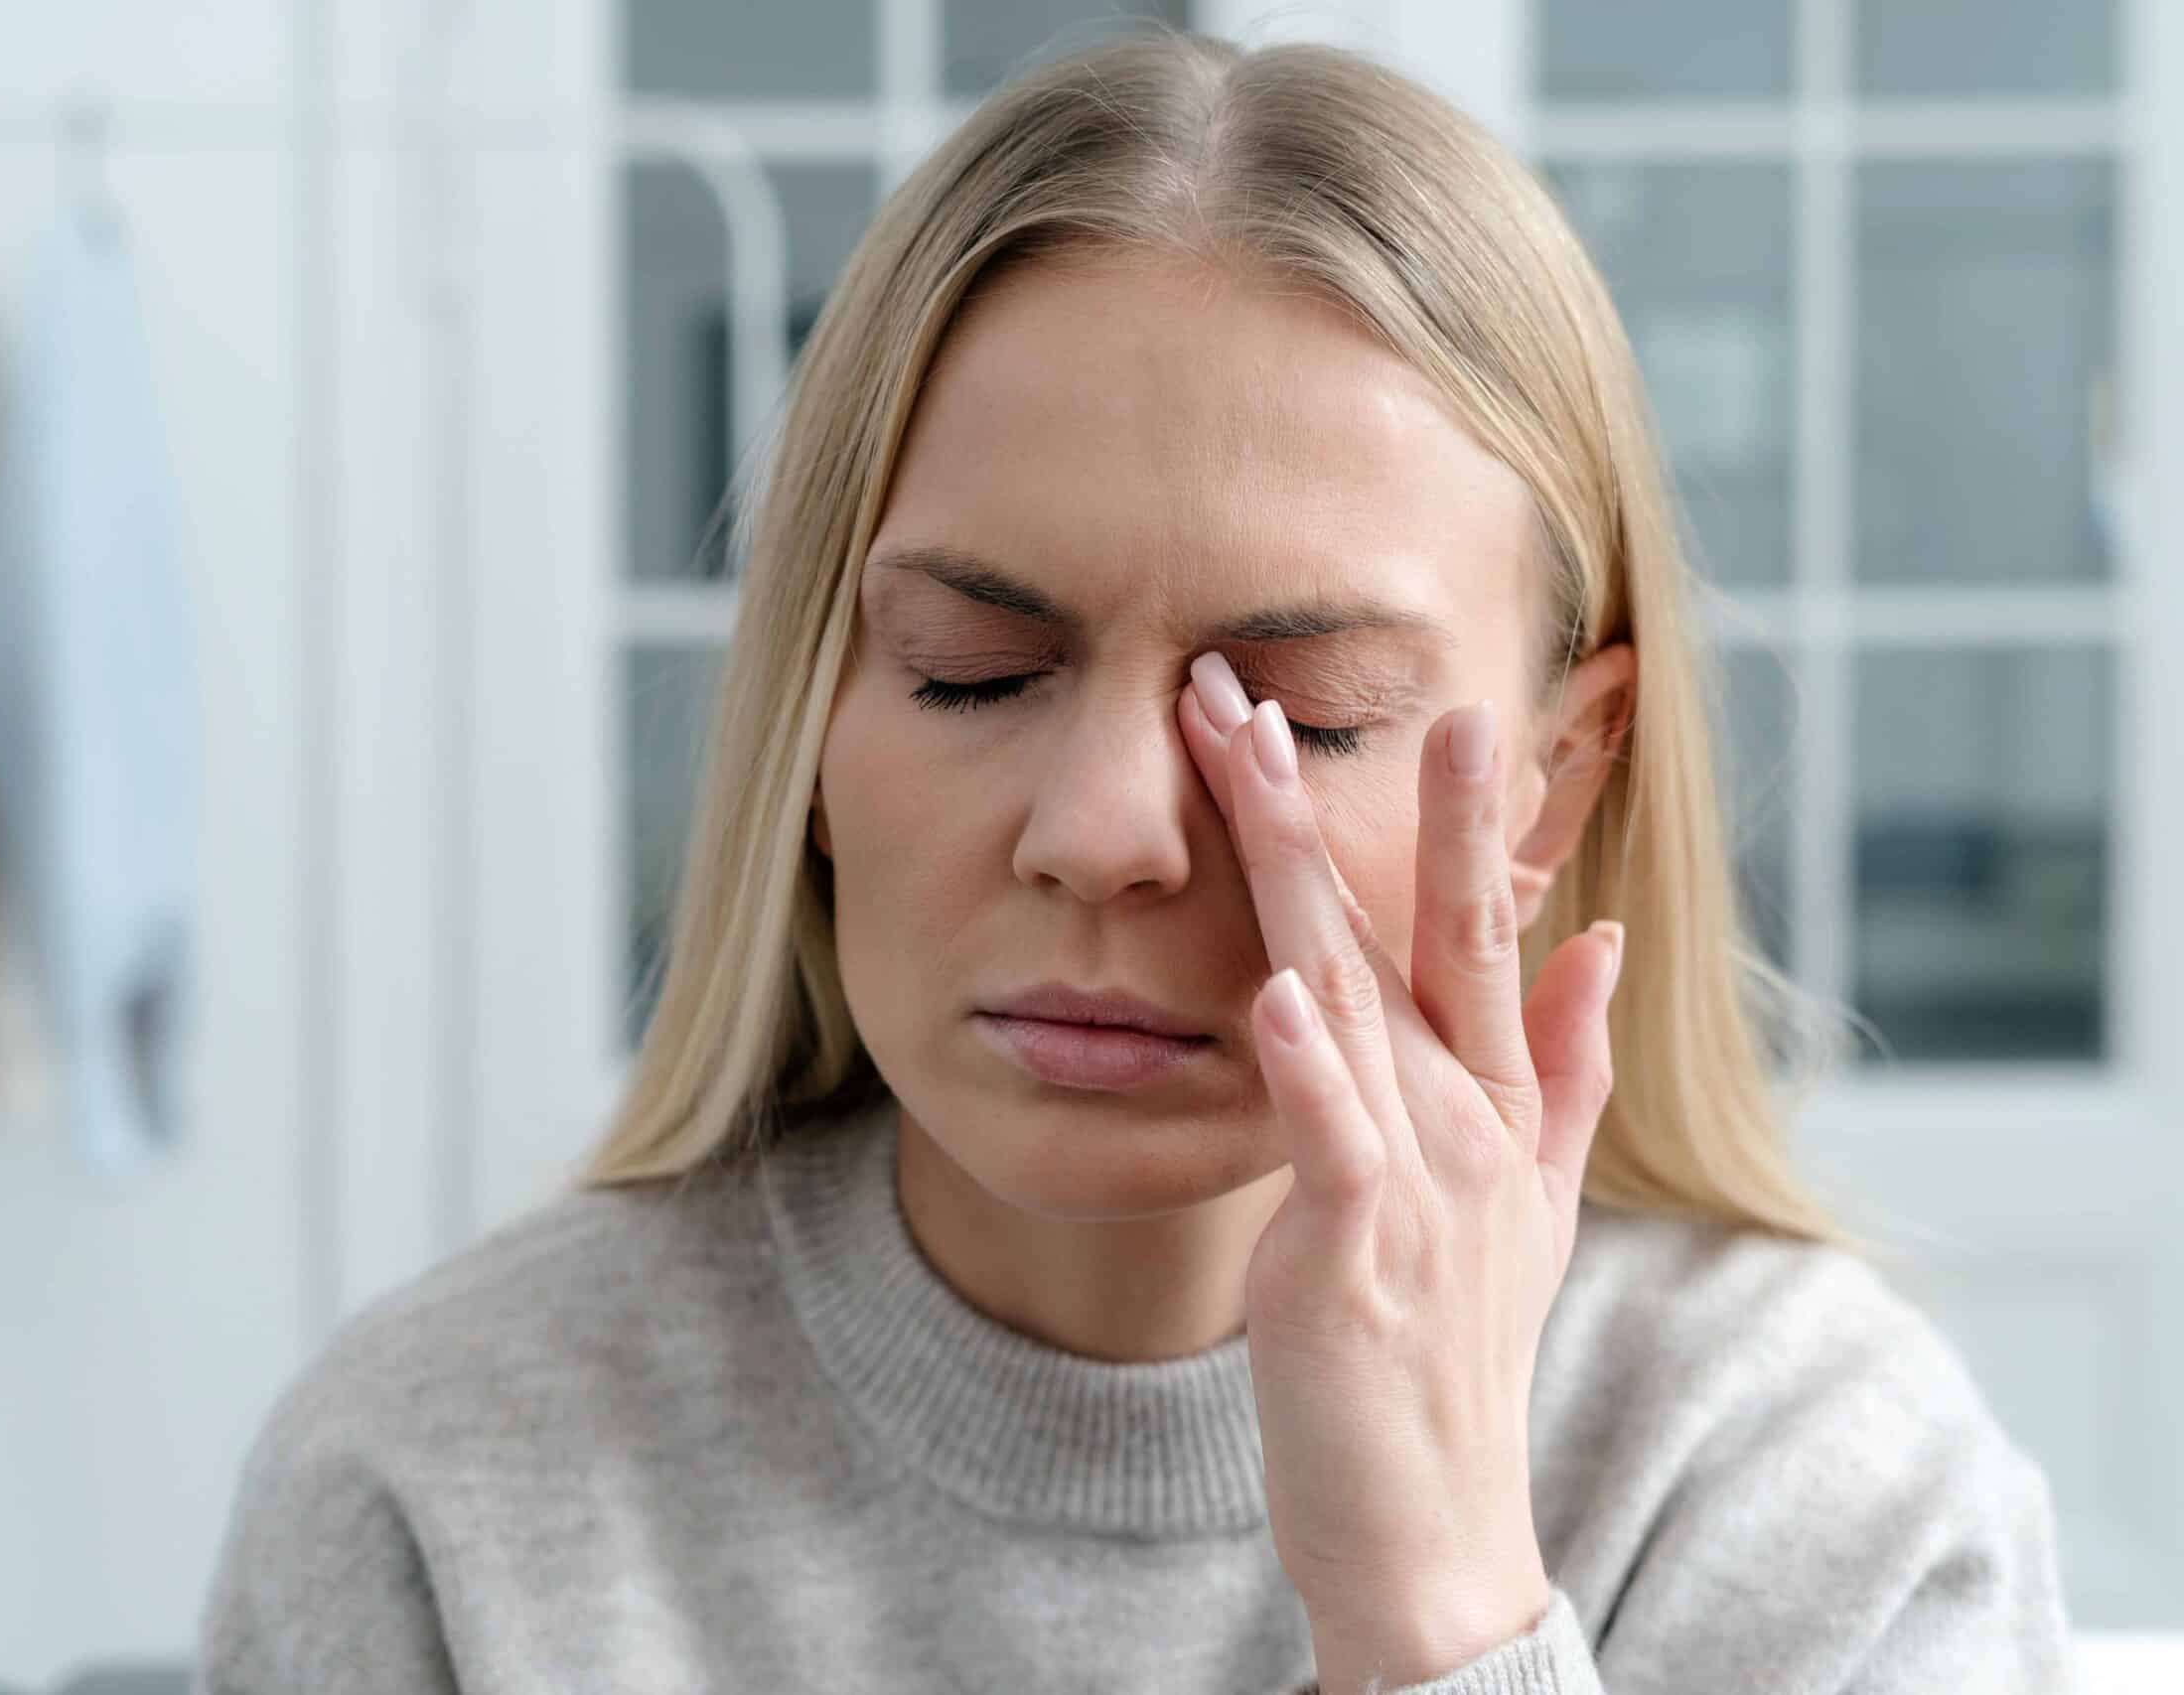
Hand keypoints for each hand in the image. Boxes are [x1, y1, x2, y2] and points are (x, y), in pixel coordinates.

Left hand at [1176, 652, 1623, 1688]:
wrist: (1435, 1529)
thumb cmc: (1454, 1352)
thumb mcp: (1529, 1202)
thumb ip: (1566, 1067)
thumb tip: (1605, 940)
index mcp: (1492, 1099)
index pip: (1470, 925)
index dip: (1447, 813)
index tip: (1429, 696)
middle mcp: (1466, 1121)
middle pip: (1410, 928)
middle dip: (1362, 793)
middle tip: (1286, 672)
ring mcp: (1419, 1183)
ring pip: (1353, 995)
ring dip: (1304, 871)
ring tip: (1256, 754)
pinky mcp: (1359, 1256)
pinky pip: (1332, 1143)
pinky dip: (1306, 1070)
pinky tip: (1276, 993)